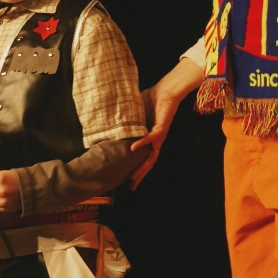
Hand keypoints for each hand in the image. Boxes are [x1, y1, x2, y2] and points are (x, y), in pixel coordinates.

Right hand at [129, 58, 202, 189]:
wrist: (166, 90)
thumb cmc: (153, 99)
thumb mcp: (135, 113)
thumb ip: (127, 119)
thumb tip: (110, 120)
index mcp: (148, 138)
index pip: (142, 157)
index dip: (136, 168)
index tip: (127, 178)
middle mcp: (155, 140)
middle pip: (148, 162)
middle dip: (140, 175)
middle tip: (132, 186)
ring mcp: (158, 136)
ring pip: (151, 156)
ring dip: (142, 167)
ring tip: (133, 176)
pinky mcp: (161, 129)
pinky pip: (150, 138)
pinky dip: (141, 143)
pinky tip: (132, 149)